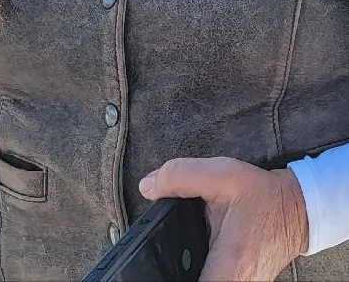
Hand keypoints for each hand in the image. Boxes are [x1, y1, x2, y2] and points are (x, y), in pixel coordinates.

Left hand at [139, 157, 308, 281]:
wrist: (297, 209)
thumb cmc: (264, 196)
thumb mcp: (221, 175)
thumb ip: (179, 177)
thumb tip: (148, 186)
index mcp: (228, 266)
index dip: (167, 275)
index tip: (159, 263)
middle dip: (174, 268)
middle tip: (169, 250)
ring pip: (199, 281)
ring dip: (186, 268)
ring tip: (182, 249)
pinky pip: (211, 279)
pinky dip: (198, 267)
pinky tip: (197, 250)